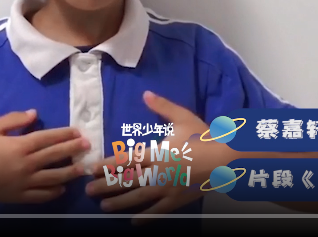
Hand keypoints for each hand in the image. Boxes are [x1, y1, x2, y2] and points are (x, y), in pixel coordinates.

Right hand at [0, 109, 89, 203]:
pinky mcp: (20, 197)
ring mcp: (25, 183)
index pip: (49, 138)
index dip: (65, 134)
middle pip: (56, 156)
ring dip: (70, 172)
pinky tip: (62, 188)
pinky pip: (42, 195)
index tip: (78, 132)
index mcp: (20, 146)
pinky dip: (54, 192)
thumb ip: (14, 119)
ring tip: (82, 168)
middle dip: (73, 150)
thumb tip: (35, 114)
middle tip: (88, 146)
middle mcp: (27, 164)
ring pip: (54, 178)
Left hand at [85, 91, 209, 223]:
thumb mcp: (183, 118)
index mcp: (157, 153)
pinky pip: (158, 211)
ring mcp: (167, 189)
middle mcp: (158, 173)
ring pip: (138, 198)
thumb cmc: (204, 137)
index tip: (92, 169)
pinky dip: (145, 218)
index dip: (107, 165)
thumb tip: (145, 94)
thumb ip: (163, 107)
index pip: (125, 160)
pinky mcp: (178, 201)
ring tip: (104, 207)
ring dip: (119, 202)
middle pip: (126, 181)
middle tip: (89, 190)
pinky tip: (133, 223)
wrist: (227, 159)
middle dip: (106, 186)